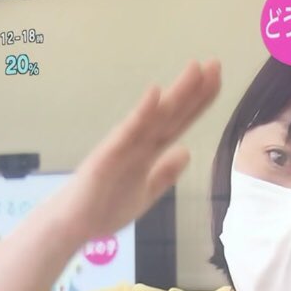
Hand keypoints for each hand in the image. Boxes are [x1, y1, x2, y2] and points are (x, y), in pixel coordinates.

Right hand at [0, 60, 220, 290]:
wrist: (73, 226)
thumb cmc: (104, 208)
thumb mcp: (146, 194)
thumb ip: (165, 174)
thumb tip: (186, 151)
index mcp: (148, 153)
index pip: (178, 123)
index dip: (198, 103)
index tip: (216, 80)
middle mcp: (138, 144)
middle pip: (171, 113)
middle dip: (193, 90)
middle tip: (215, 63)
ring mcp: (123, 147)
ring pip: (154, 117)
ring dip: (175, 93)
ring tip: (195, 69)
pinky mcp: (107, 156)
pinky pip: (127, 133)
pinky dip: (141, 113)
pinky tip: (155, 94)